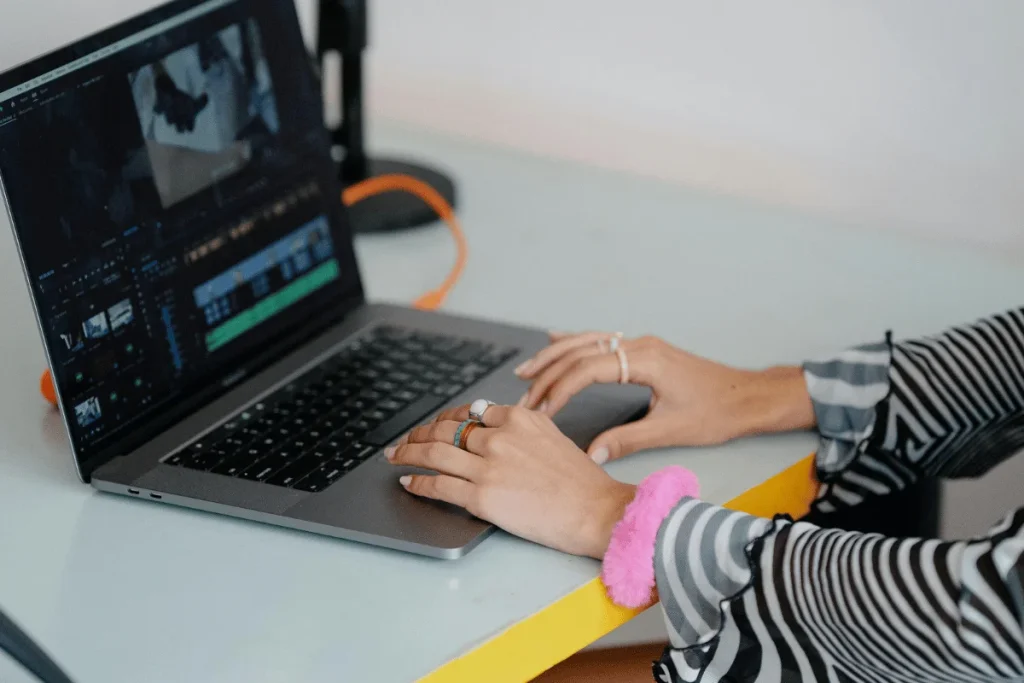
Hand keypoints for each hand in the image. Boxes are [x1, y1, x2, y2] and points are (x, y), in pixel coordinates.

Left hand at [386, 404, 636, 558]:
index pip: (469, 412)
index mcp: (518, 418)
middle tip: (405, 439)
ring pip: (434, 452)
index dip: (446, 419)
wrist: (596, 510)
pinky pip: (438, 485)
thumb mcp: (552, 436)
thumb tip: (494, 429)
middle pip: (445, 428)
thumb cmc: (581, 481)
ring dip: (408, 452)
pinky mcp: (482, 496)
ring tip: (395, 455)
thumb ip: (521, 429)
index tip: (435, 425)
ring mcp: (488, 466)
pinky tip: (409, 482)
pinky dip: (418, 482)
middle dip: (418, 432)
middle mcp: (499, 437)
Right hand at [515, 332, 815, 462]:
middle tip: (522, 396)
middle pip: (581, 352)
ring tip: (525, 372)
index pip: (588, 369)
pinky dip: (574, 344)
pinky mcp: (644, 350)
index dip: (559, 389)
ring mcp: (642, 344)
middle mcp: (640, 345)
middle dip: (547, 373)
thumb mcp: (672, 430)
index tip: (540, 411)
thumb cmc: (717, 413)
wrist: (749, 397)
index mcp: (645, 361)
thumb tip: (591, 454)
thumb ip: (628, 439)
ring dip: (554, 356)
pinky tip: (555, 341)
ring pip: (587, 342)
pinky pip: (601, 341)